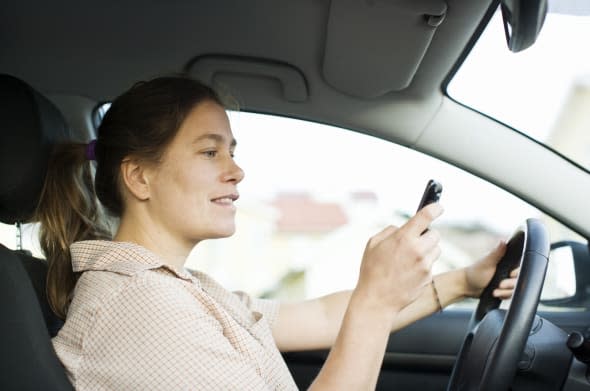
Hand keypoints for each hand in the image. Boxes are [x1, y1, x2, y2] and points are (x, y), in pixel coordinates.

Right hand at [354, 203, 443, 317]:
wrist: (377, 300)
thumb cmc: (372, 271)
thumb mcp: (373, 244)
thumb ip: (390, 231)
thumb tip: (402, 228)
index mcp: (403, 238)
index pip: (426, 216)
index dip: (435, 208)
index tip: (438, 207)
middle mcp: (418, 250)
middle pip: (435, 234)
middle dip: (427, 235)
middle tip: (416, 239)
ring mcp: (425, 265)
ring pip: (436, 250)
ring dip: (427, 250)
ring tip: (411, 258)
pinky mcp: (428, 278)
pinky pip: (431, 265)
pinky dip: (423, 265)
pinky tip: (408, 272)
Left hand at [463, 241, 518, 298]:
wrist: (467, 286)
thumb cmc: (475, 272)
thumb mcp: (487, 262)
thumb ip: (496, 253)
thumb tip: (503, 241)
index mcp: (507, 262)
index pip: (521, 267)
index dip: (517, 273)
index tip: (510, 274)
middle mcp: (508, 271)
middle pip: (519, 280)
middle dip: (510, 284)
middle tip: (500, 284)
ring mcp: (507, 281)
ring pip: (516, 289)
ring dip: (505, 292)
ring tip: (495, 291)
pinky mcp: (504, 290)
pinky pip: (511, 295)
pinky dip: (504, 295)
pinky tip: (496, 294)